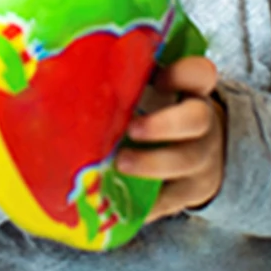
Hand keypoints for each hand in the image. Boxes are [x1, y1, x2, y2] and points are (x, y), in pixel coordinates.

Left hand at [115, 55, 225, 222]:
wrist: (200, 153)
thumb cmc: (161, 112)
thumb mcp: (155, 91)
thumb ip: (129, 79)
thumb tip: (67, 66)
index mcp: (191, 91)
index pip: (200, 74)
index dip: (183, 74)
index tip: (160, 79)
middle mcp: (202, 123)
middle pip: (196, 120)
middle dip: (164, 125)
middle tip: (131, 129)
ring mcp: (200, 159)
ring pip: (185, 161)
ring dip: (151, 164)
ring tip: (120, 164)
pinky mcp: (189, 192)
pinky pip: (171, 201)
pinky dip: (145, 204)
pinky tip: (119, 203)